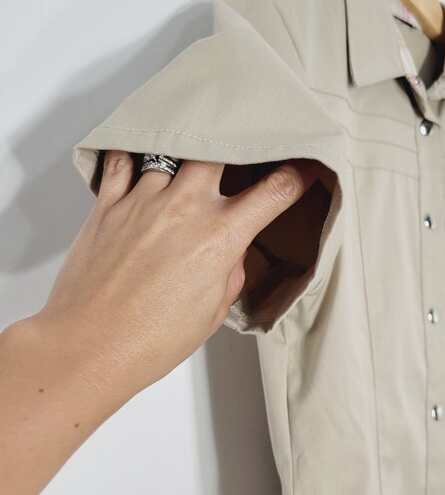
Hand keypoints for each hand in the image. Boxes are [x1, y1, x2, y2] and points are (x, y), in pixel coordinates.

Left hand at [23, 150, 323, 398]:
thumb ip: (229, 271)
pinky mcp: (108, 205)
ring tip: (188, 157)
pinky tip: (141, 161)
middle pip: (219, 148)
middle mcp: (183, 209)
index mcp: (218, 238)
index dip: (297, 174)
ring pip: (170, 148)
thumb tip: (230, 251)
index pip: (274, 192)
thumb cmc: (150, 339)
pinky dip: (133, 154)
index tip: (305, 165)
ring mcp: (143, 202)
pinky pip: (121, 160)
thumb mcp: (212, 311)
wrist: (89, 348)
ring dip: (185, 151)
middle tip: (237, 150)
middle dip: (233, 146)